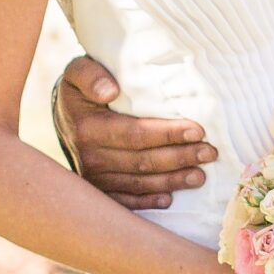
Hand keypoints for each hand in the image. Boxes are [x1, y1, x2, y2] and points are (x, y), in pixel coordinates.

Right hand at [56, 54, 218, 210]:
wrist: (63, 117)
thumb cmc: (81, 91)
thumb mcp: (77, 72)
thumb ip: (90, 74)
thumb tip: (111, 90)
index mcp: (88, 128)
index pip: (135, 134)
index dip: (168, 134)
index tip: (197, 130)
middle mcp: (90, 157)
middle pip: (142, 161)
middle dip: (180, 158)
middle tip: (209, 153)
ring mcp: (93, 178)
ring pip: (139, 183)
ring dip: (172, 181)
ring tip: (200, 175)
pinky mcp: (97, 191)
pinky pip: (125, 201)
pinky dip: (147, 201)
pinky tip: (169, 200)